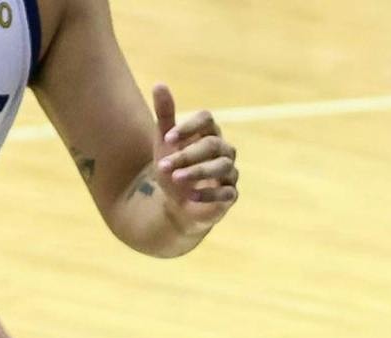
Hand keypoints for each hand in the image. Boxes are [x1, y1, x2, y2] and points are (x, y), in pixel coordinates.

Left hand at [152, 85, 239, 230]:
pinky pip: (227, 192)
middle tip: (163, 165)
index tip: (168, 138)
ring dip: (197, 172)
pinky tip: (191, 196)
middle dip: (187, 155)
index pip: (207, 120)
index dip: (189, 127)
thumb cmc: (174, 166)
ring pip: (222, 167)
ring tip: (176, 178)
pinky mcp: (231, 194)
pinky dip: (209, 194)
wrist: (177, 201)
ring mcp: (229, 172)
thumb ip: (166, 114)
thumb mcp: (165, 141)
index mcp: (209, 133)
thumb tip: (159, 84)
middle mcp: (224, 151)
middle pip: (213, 145)